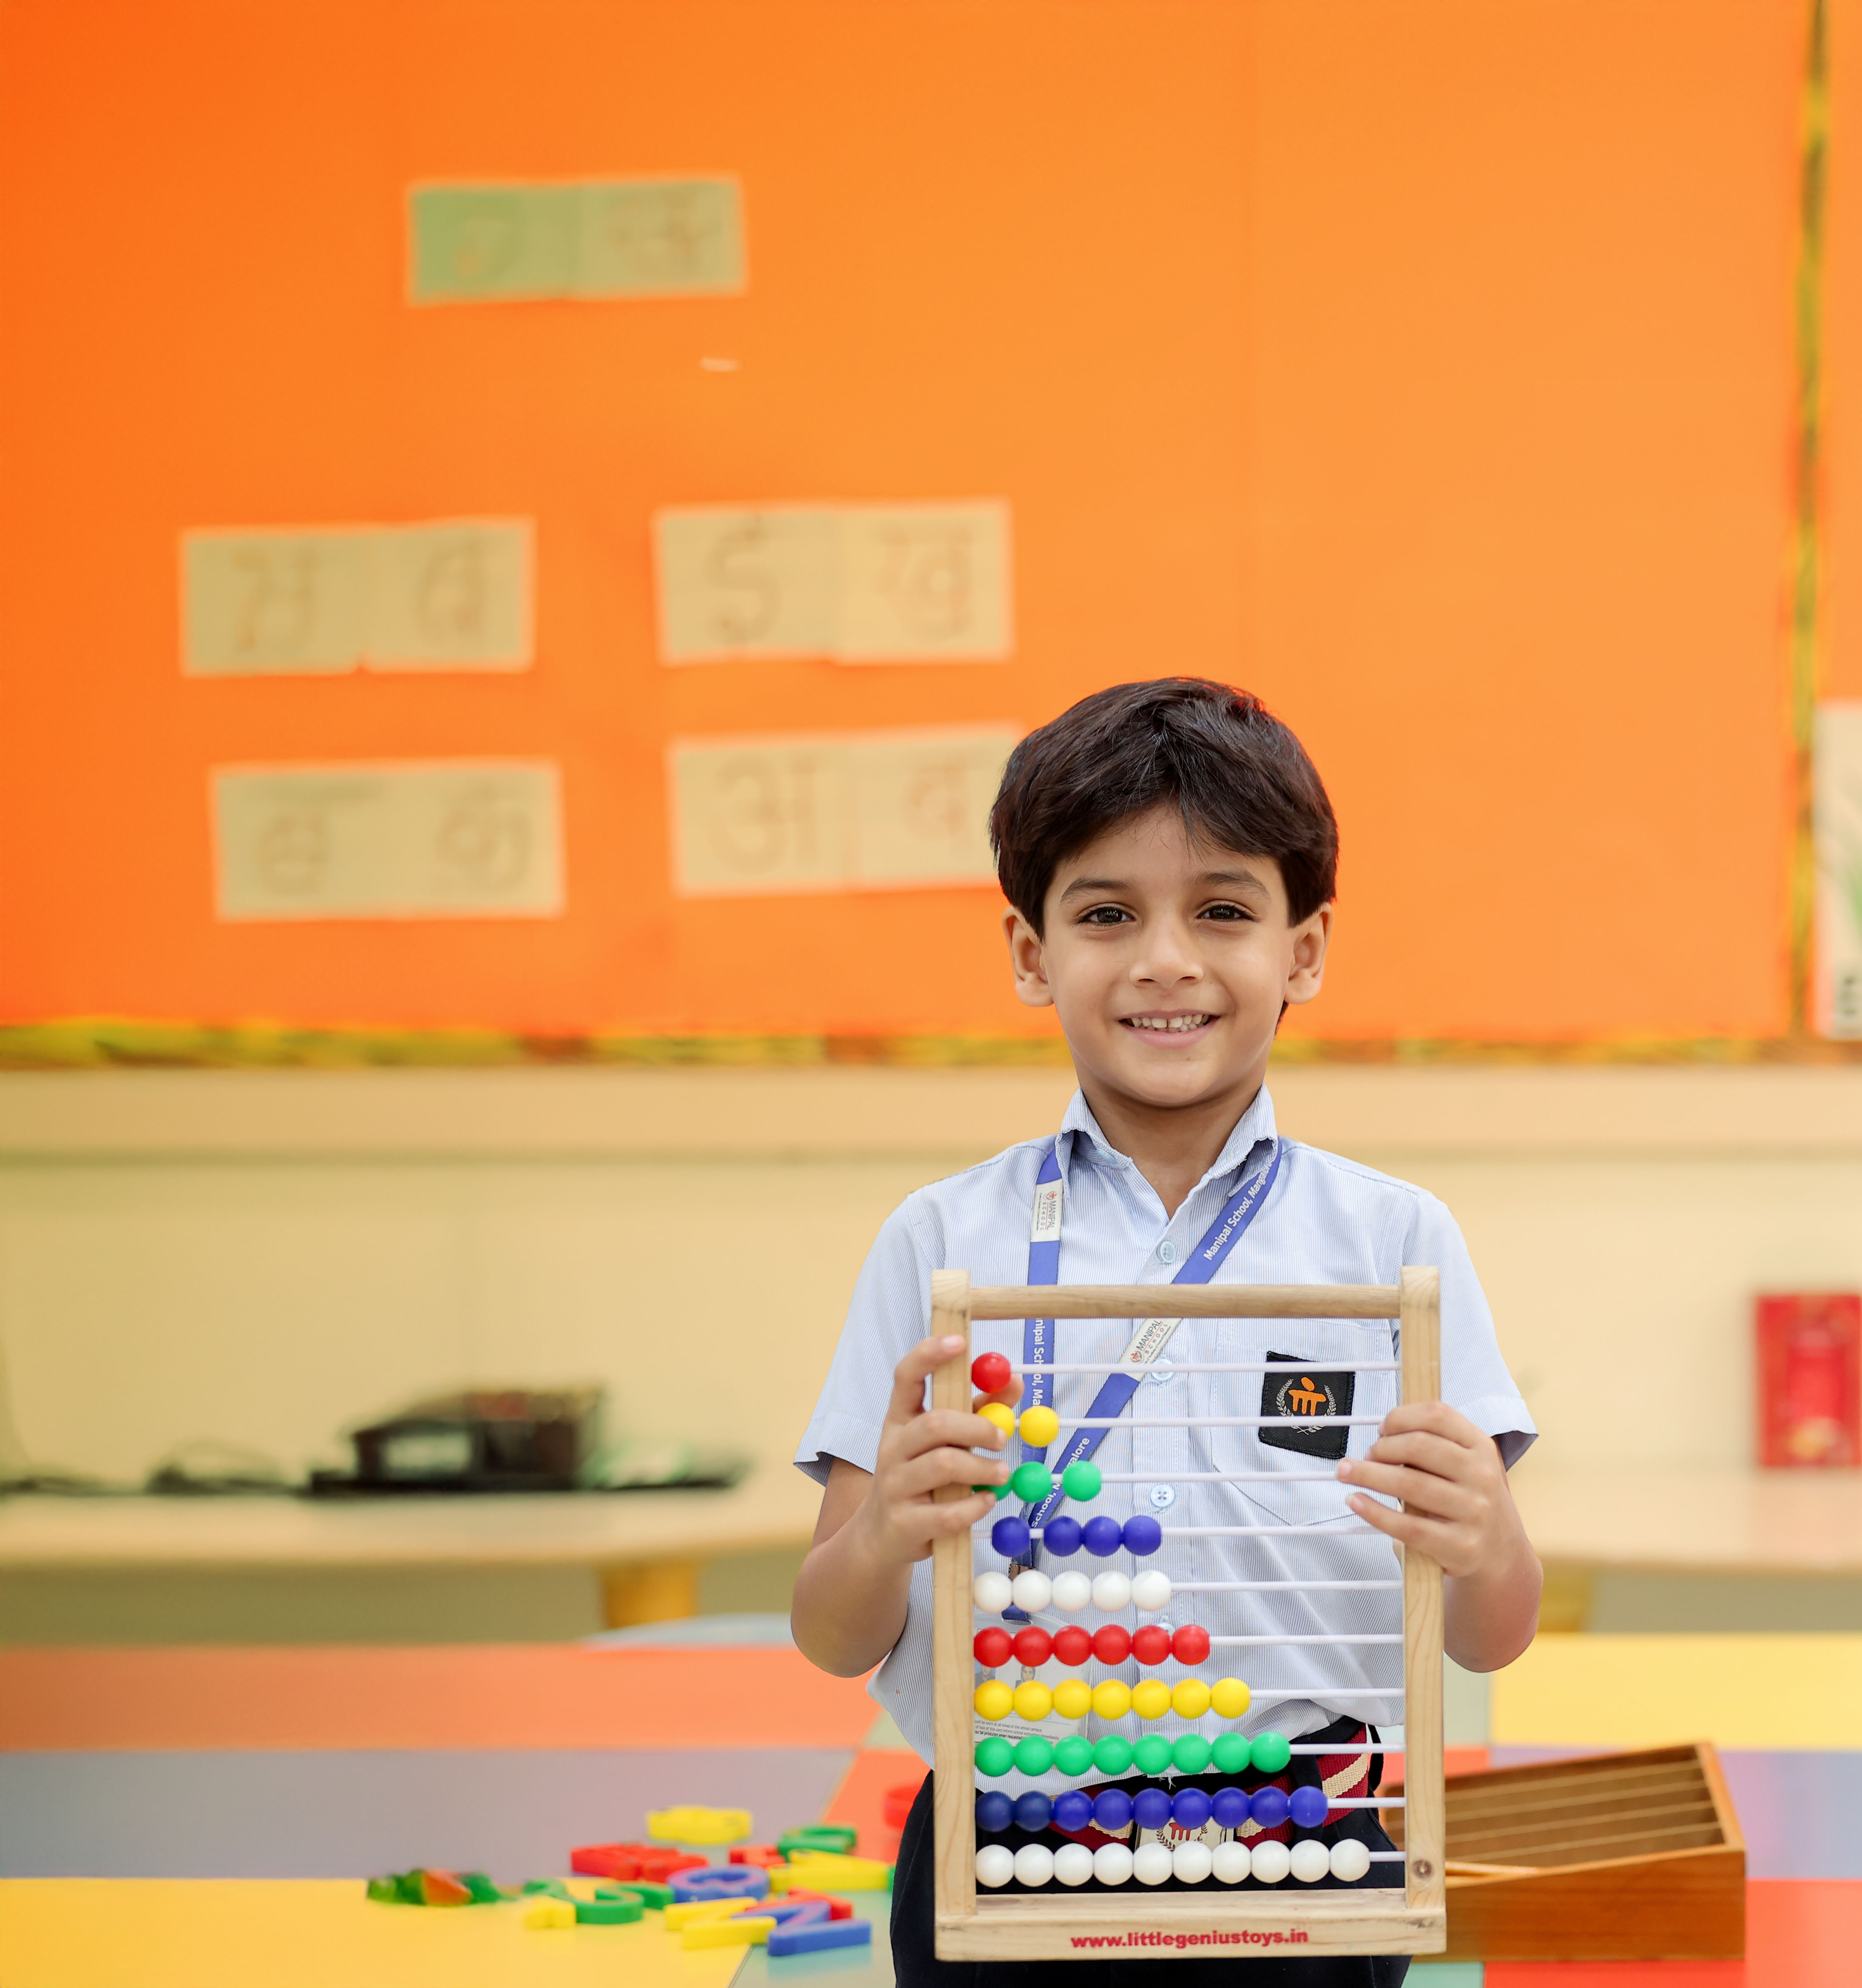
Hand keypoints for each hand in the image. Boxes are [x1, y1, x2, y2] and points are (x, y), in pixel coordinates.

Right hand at [855, 1336, 1023, 1567]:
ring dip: (982, 1467)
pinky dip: (975, 1505)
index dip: (929, 1355)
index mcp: (900, 1420)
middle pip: (935, 1423)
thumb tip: (1015, 1381)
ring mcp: (895, 1486)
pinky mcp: (905, 1522)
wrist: (881, 1536)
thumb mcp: (941, 1442)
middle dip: (976, 1425)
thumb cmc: (921, 1477)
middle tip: (1001, 1435)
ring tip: (1001, 1473)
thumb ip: (977, 1411)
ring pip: (943, 1465)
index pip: (905, 1377)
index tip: (959, 1342)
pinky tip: (985, 1501)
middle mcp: (892, 1448)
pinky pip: (947, 1512)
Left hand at [1336, 1402, 1529, 1581]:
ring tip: (1345, 1472)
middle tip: (1365, 1455)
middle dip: (1382, 1447)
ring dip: (1368, 1474)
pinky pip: (1408, 1527)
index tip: (1382, 1429)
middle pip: (1419, 1446)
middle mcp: (1482, 1476)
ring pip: (1409, 1484)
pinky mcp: (1460, 1546)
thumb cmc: (1471, 1502)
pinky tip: (1355, 1501)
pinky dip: (1375, 1511)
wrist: (1502, 1556)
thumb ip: (1435, 1446)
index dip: (1401, 1416)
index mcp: (1482, 1448)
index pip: (1438, 1415)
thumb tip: (1383, 1435)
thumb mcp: (1467, 1466)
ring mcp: (1474, 1512)